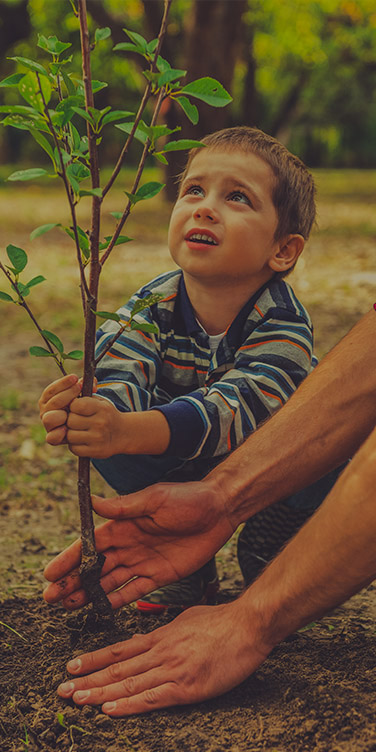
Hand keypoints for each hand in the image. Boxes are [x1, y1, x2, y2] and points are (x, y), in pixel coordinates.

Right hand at [39, 374, 81, 445]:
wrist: (84, 426)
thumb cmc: (81, 407)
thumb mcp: (82, 395)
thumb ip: (85, 387)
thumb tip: (93, 381)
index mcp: (48, 399)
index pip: (51, 390)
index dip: (63, 383)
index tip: (75, 377)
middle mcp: (46, 411)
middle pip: (53, 402)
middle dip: (67, 394)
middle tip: (79, 388)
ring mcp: (49, 425)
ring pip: (49, 419)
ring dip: (60, 414)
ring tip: (72, 410)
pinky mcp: (53, 438)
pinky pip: (51, 438)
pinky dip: (57, 434)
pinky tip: (65, 429)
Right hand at [43, 480, 233, 609]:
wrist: (219, 510)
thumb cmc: (188, 498)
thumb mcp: (155, 498)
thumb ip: (124, 507)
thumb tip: (92, 502)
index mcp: (123, 524)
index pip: (89, 544)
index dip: (68, 559)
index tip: (49, 574)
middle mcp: (128, 544)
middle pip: (94, 567)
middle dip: (71, 581)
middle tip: (50, 598)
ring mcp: (142, 561)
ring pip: (109, 581)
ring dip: (88, 593)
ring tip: (66, 607)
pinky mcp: (159, 575)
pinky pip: (133, 591)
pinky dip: (116, 601)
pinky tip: (99, 610)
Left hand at [57, 597, 271, 714]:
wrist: (248, 625)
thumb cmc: (222, 622)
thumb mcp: (186, 619)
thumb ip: (164, 632)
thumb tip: (144, 639)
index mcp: (161, 636)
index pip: (119, 650)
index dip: (94, 659)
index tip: (72, 666)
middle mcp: (161, 652)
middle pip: (117, 669)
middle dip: (88, 679)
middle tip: (62, 689)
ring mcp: (172, 669)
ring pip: (129, 684)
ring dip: (100, 693)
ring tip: (77, 699)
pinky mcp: (187, 686)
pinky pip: (152, 698)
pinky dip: (129, 705)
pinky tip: (110, 710)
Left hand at [65, 395, 123, 457]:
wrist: (123, 433)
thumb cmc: (105, 415)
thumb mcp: (100, 401)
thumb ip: (84, 397)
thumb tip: (66, 396)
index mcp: (101, 408)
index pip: (76, 405)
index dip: (73, 406)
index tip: (77, 409)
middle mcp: (101, 423)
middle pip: (71, 421)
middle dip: (70, 420)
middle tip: (77, 421)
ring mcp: (98, 438)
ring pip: (70, 436)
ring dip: (71, 434)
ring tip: (79, 431)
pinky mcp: (95, 451)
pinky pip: (74, 448)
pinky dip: (75, 445)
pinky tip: (82, 441)